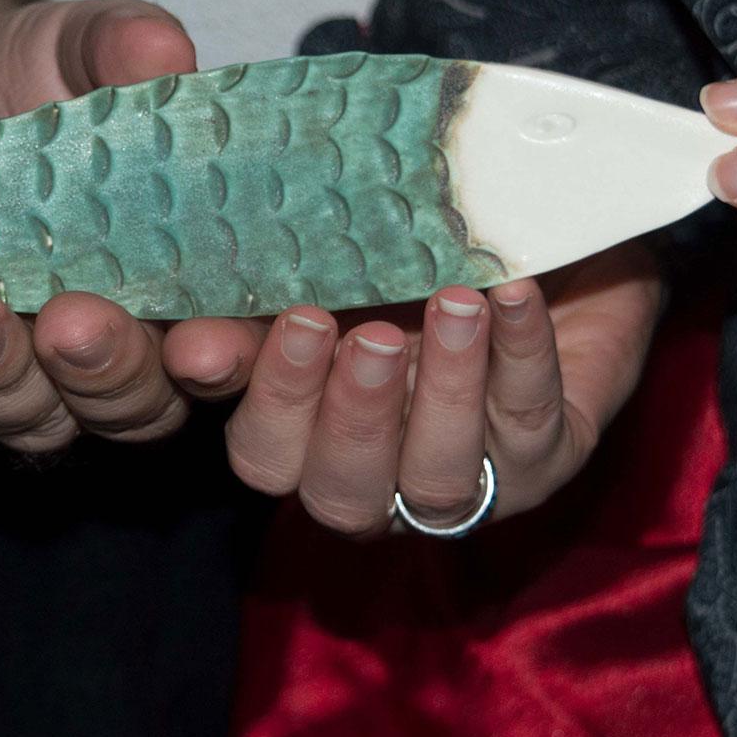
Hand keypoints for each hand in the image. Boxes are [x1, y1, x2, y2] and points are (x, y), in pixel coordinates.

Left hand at [0, 0, 207, 454]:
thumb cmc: (25, 78)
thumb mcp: (72, 45)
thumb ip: (120, 46)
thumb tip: (161, 51)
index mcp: (183, 280)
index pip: (228, 344)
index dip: (227, 359)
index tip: (204, 346)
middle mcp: (117, 345)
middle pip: (134, 404)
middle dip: (105, 373)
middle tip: (74, 325)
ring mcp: (22, 369)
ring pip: (29, 415)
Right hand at [164, 245, 666, 536]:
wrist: (540, 244)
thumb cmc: (416, 256)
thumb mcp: (342, 265)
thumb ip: (269, 296)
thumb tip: (189, 340)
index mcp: (309, 435)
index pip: (262, 448)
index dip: (261, 399)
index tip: (264, 330)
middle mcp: (379, 477)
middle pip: (339, 492)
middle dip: (353, 416)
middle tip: (371, 337)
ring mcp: (467, 479)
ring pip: (439, 477)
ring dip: (445, 391)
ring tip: (455, 305)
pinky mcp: (547, 460)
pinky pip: (531, 421)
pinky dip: (521, 352)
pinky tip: (513, 294)